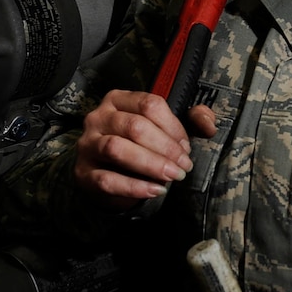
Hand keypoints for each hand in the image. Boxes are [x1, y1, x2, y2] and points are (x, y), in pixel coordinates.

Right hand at [73, 90, 217, 208]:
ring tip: (172, 176)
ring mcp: (88, 145)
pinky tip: (155, 190)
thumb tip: (207, 121)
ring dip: (150, 164)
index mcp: (118, 100)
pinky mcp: (84, 173)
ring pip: (117, 148)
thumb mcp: (162, 130)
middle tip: (183, 166)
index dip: (173, 126)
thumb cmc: (137, 147)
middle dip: (165, 148)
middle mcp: (98, 118)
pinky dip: (134, 187)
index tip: (187, 146)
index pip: (148, 104)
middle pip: (134, 126)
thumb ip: (190, 120)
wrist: (106, 174)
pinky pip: (107, 179)